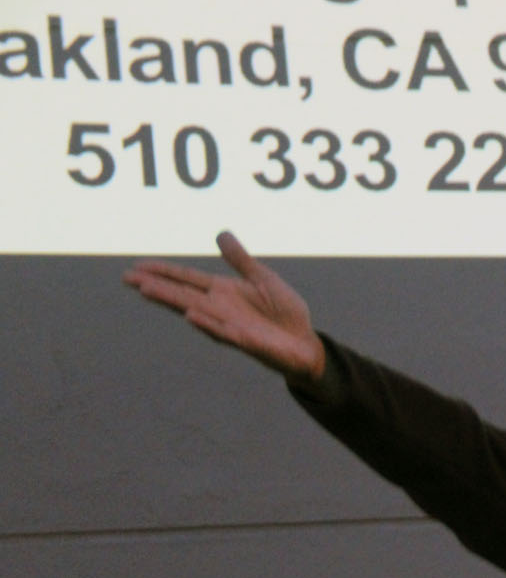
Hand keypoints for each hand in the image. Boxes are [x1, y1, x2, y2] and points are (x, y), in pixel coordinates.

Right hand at [123, 231, 325, 384]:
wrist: (305, 343)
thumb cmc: (284, 313)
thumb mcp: (263, 278)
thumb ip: (241, 260)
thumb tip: (221, 233)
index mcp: (223, 292)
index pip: (186, 279)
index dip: (163, 272)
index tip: (136, 266)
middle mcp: (220, 308)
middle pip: (182, 294)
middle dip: (156, 286)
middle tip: (128, 278)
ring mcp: (230, 325)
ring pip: (195, 311)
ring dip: (173, 302)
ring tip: (148, 291)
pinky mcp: (246, 341)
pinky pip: (224, 332)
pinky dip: (208, 324)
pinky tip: (192, 315)